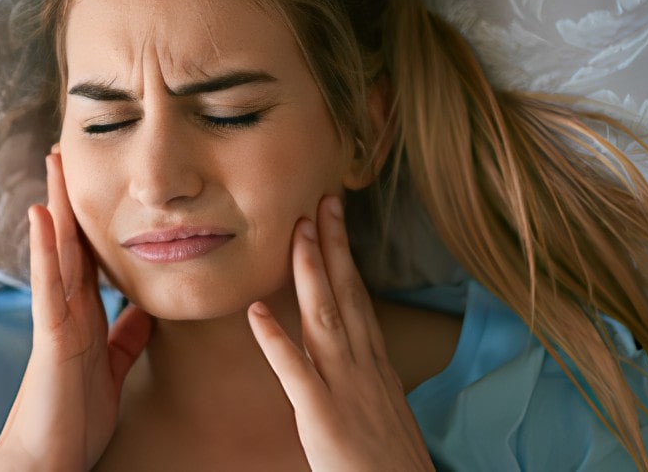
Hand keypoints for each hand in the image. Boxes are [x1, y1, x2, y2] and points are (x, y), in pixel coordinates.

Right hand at [0, 152, 150, 470]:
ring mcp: (55, 319)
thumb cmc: (75, 417)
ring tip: (53, 166)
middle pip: (70, 244)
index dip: (91, 221)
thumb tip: (145, 310)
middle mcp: (66, 310)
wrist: (50, 457)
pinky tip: (43, 216)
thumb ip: (125, 337)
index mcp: (84, 316)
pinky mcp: (51, 336)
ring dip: (56, 208)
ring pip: (57, 253)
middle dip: (69, 200)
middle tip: (65, 154)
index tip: (94, 184)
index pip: (88, 257)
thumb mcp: (111, 368)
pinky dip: (47, 249)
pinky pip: (49, 285)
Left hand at [247, 195, 433, 470]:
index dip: (345, 257)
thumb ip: (367, 384)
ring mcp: (345, 389)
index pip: (359, 299)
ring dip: (310, 273)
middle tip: (321, 202)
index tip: (335, 221)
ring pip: (325, 319)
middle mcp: (365, 368)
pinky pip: (296, 373)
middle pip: (347, 295)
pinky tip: (255, 312)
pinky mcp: (323, 417)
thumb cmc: (392, 466)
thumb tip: (356, 364)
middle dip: (333, 246)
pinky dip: (276, 340)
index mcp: (377, 367)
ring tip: (295, 234)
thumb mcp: (385, 413)